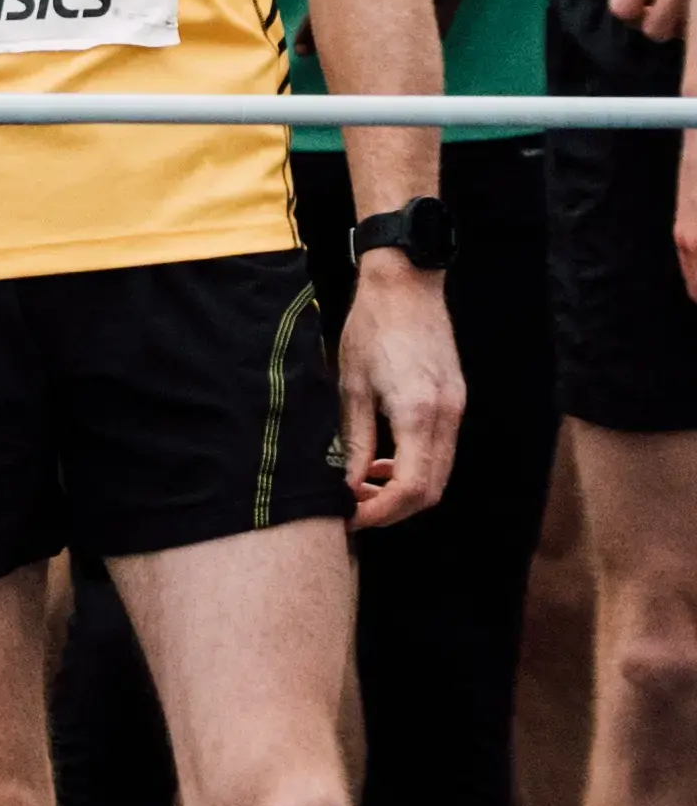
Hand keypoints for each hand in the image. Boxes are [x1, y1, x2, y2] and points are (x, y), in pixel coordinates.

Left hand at [336, 254, 463, 530]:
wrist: (406, 286)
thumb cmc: (370, 330)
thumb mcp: (350, 388)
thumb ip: (355, 441)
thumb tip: (349, 485)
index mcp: (418, 415)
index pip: (411, 488)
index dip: (381, 511)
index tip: (350, 518)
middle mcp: (446, 417)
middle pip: (431, 490)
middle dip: (393, 509)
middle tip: (355, 509)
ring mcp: (456, 410)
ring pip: (440, 473)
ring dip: (404, 489)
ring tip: (363, 486)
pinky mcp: (456, 401)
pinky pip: (442, 450)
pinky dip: (416, 466)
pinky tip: (384, 461)